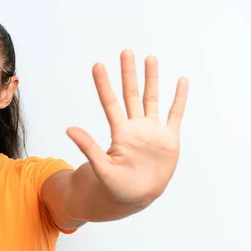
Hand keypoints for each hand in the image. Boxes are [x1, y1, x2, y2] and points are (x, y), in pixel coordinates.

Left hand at [66, 49, 188, 204]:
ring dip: (152, 79)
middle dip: (129, 73)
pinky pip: (176, 115)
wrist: (136, 198)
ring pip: (152, 99)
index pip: (110, 103)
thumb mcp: (101, 168)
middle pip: (131, 94)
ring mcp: (153, 132)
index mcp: (120, 133)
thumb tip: (69, 129)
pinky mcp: (169, 139)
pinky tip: (181, 80)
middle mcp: (135, 127)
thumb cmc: (115, 187)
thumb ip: (88, 147)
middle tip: (125, 51)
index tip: (97, 65)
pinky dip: (179, 99)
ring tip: (150, 58)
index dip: (104, 85)